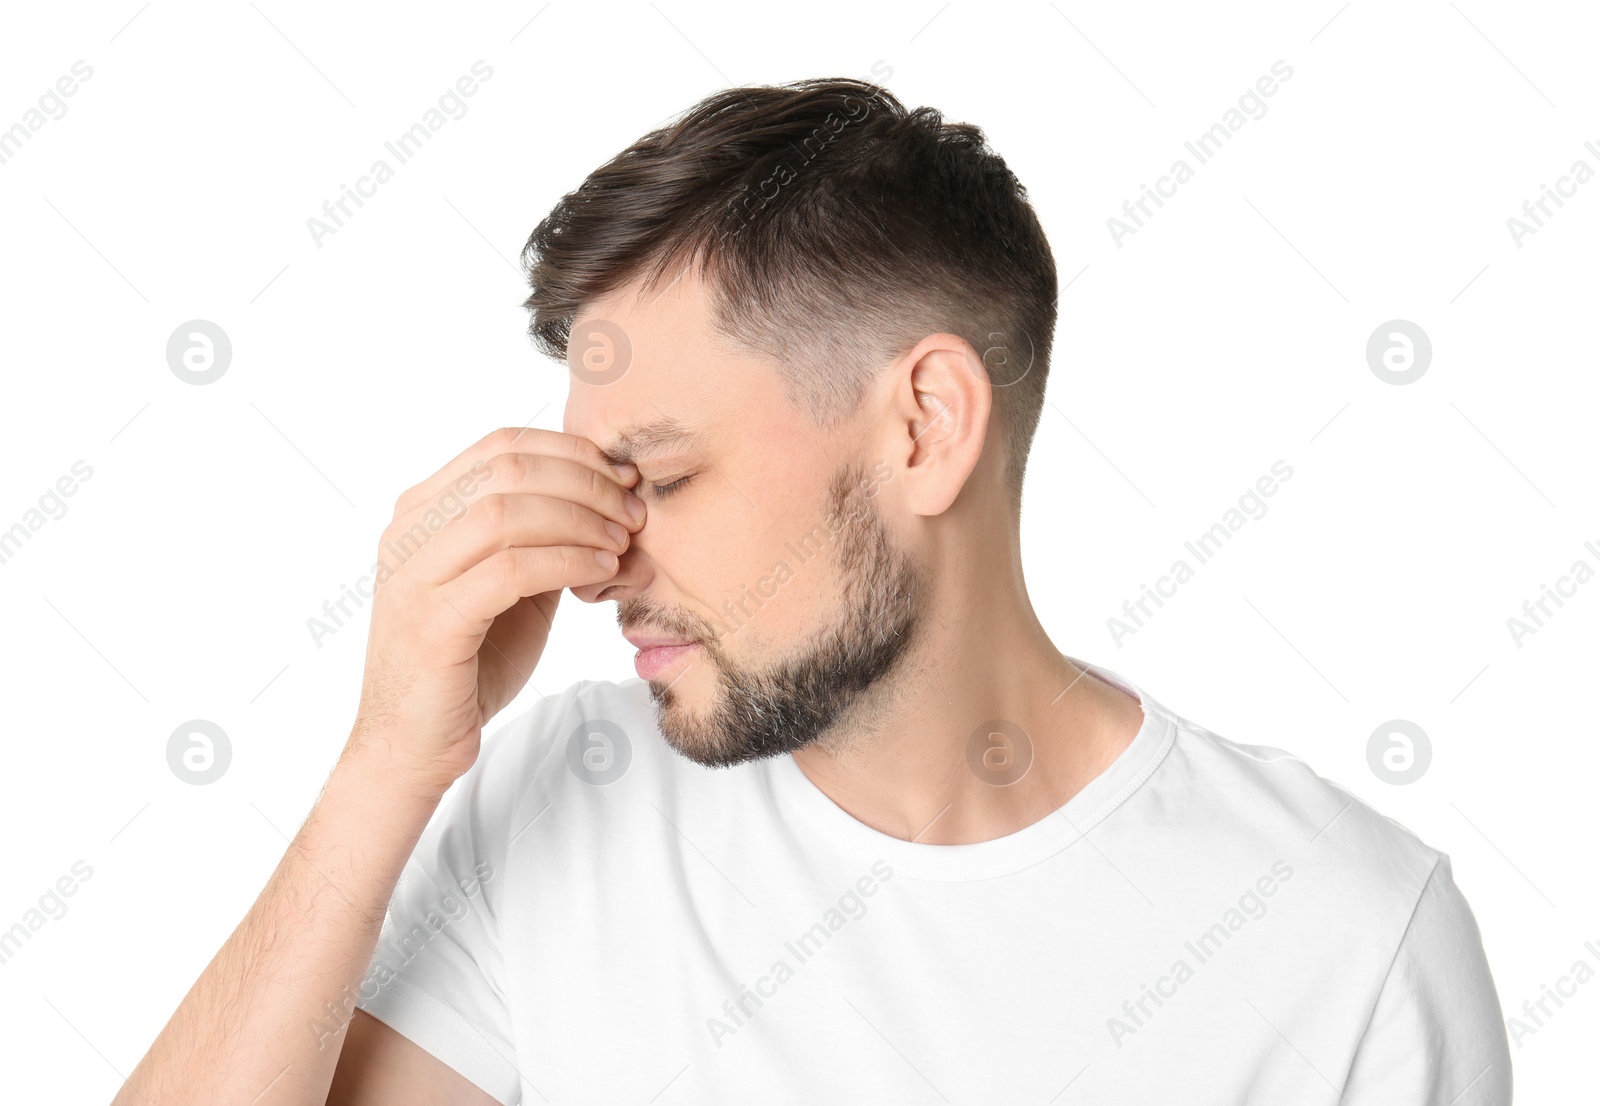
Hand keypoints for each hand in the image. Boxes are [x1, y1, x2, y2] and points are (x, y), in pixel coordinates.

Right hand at [346, 426, 643, 788]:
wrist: (413, 743)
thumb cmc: (468, 664)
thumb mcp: (514, 588)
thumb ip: (546, 541)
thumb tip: (616, 504)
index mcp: (422, 509)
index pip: (502, 445)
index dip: (572, 452)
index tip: (624, 476)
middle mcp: (408, 531)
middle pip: (509, 470)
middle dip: (586, 483)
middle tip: (633, 511)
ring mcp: (413, 573)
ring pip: (507, 512)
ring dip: (580, 520)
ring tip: (622, 542)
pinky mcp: (431, 621)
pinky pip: (510, 569)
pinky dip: (566, 561)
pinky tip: (601, 570)